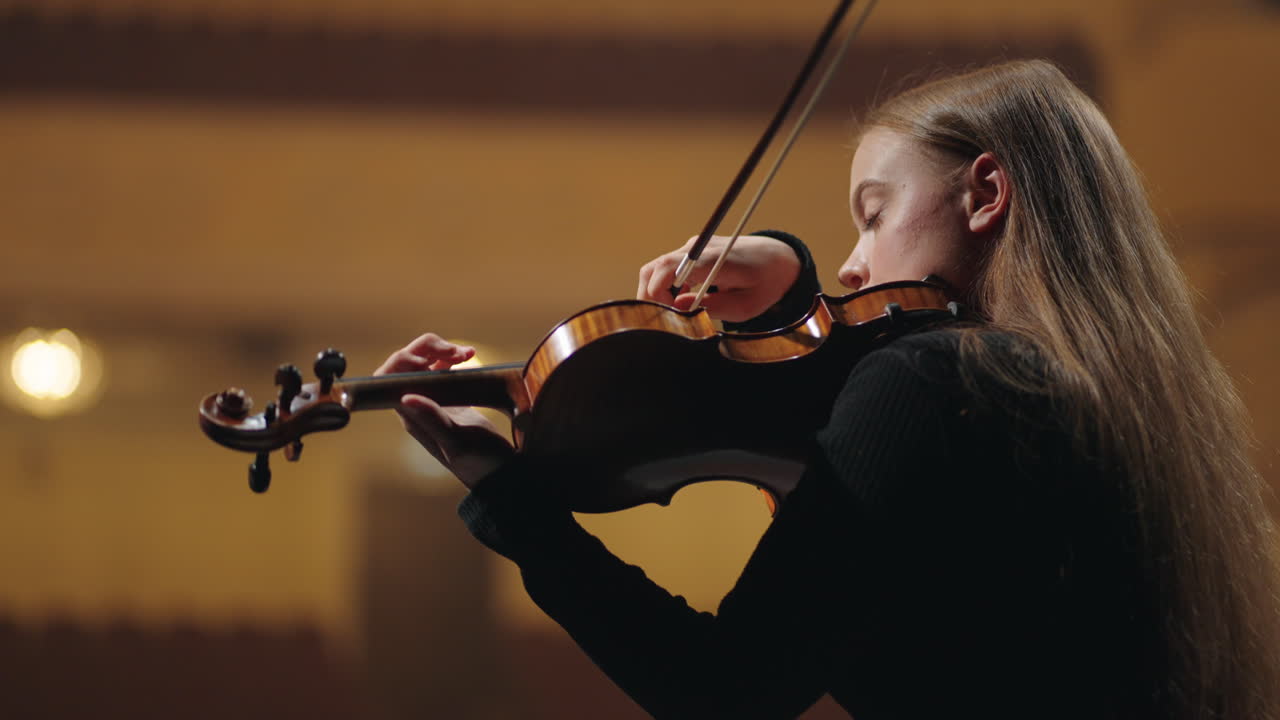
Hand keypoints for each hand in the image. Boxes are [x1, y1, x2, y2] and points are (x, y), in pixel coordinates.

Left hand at [375, 333, 513, 488]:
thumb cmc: (480, 463)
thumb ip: (433, 420)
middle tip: (458, 352)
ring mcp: (434, 400)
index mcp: (412, 416)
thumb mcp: (458, 443)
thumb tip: (406, 396)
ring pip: (425, 362)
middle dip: (428, 349)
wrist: (502, 473)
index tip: (432, 359)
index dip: (404, 360)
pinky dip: (452, 357)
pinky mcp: (451, 397)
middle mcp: (418, 406)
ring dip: (442, 350)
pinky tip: (468, 357)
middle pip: (406, 364)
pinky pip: (442, 368)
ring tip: (467, 353)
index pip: (389, 378)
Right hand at [636, 234, 799, 322]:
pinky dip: (664, 286)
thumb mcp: (746, 305)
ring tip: (670, 312)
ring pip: (656, 267)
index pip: (669, 269)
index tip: (666, 315)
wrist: (778, 257)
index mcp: (712, 260)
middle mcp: (698, 248)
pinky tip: (677, 302)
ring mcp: (693, 247)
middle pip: (655, 268)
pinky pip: (667, 267)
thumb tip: (678, 307)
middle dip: (650, 296)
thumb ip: (714, 307)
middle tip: (661, 319)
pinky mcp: (692, 251)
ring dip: (655, 291)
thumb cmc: (765, 283)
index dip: (657, 294)